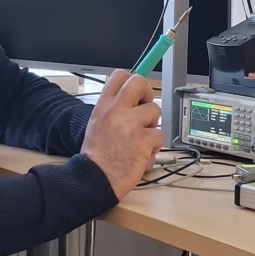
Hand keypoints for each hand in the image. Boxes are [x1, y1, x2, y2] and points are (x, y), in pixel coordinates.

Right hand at [81, 70, 162, 200]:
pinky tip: (143, 154)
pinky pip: (159, 135)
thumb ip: (113, 110)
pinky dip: (154, 146)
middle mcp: (116, 110)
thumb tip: (133, 101)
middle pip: (139, 82)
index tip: (137, 92)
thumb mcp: (97, 124)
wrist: (95, 179)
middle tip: (145, 108)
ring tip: (140, 139)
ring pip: (155, 110)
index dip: (132, 80)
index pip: (119, 76)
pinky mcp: (144, 139)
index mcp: (103, 106)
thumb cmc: (97, 157)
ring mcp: (131, 124)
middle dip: (147, 93)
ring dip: (152, 125)